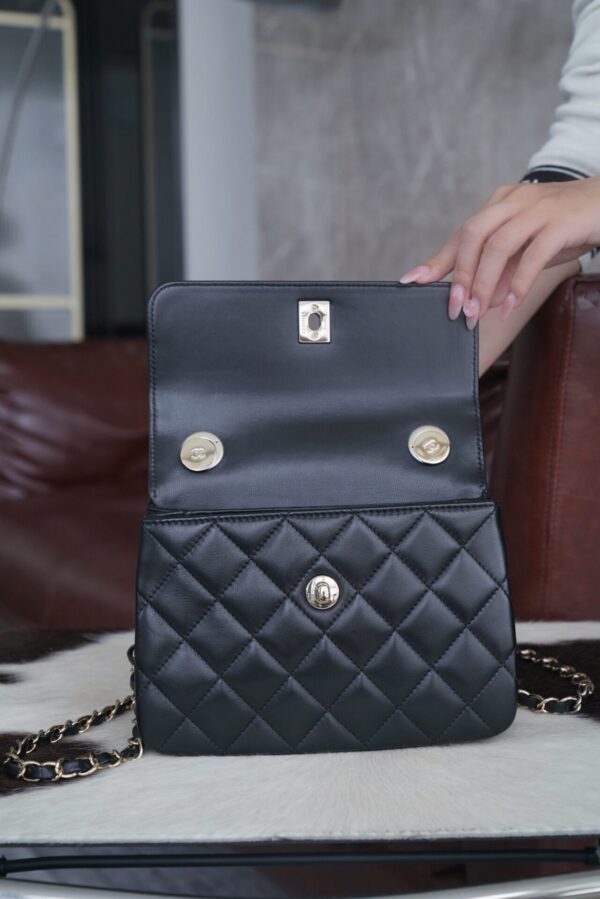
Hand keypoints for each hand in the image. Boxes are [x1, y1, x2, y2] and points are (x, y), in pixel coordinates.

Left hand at [400, 177, 599, 327]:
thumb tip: (481, 302)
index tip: (413, 281)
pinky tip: (510, 306)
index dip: (437, 260)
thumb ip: (502, 272)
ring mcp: (537, 209)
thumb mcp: (526, 249)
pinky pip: (532, 254)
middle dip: (459, 275)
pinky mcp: (560, 222)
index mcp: (499, 205)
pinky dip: (518, 284)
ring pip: (498, 245)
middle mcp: (513, 201)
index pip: (462, 234)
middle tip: (455, 309)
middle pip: (473, 235)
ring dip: (483, 283)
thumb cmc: (563, 227)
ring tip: (478, 312)